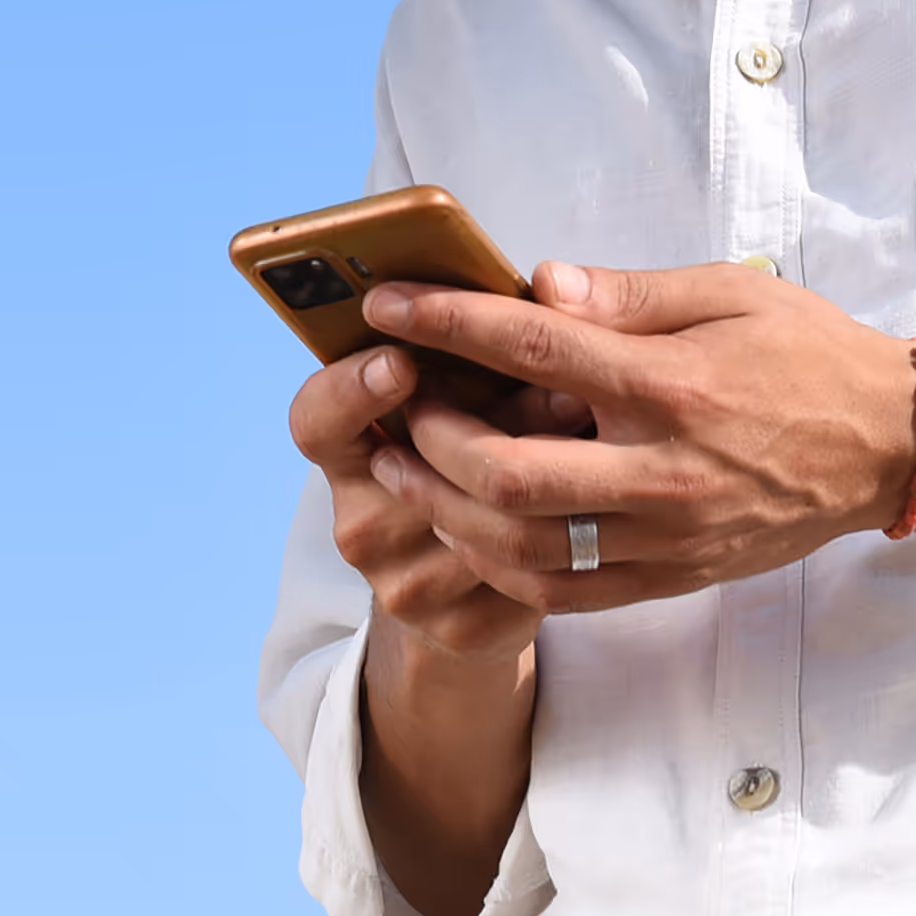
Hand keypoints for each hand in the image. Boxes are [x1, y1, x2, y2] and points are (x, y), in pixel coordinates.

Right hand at [284, 345, 591, 661]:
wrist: (493, 570)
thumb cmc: (489, 440)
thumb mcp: (482, 380)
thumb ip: (504, 334)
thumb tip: (553, 287)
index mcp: (348, 446)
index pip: (316, 419)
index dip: (349, 389)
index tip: (399, 360)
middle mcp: (360, 519)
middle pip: (408, 471)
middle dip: (488, 425)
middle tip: (565, 391)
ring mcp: (402, 582)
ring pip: (473, 524)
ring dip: (539, 477)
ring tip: (598, 437)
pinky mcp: (456, 629)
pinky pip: (515, 576)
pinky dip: (560, 534)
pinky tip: (600, 502)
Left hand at [361, 259, 915, 610]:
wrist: (889, 446)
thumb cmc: (805, 354)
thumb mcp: (729, 293)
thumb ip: (628, 295)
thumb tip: (537, 280)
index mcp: (675, 384)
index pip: (537, 350)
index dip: (449, 324)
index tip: (388, 303)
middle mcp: (666, 469)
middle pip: (509, 472)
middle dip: (429, 438)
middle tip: (394, 403)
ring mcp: (669, 535)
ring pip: (525, 547)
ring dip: (447, 510)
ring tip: (405, 470)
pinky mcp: (674, 577)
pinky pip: (565, 591)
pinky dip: (500, 564)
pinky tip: (468, 527)